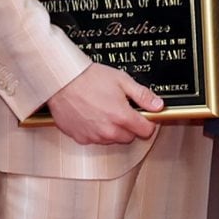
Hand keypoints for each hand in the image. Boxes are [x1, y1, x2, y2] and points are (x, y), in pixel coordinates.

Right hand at [45, 63, 160, 145]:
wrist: (61, 81)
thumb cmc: (87, 78)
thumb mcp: (121, 80)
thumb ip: (142, 95)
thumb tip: (157, 105)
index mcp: (122, 117)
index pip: (146, 131)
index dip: (147, 122)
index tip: (143, 117)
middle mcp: (109, 130)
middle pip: (129, 137)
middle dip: (129, 126)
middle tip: (120, 109)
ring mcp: (94, 136)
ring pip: (112, 139)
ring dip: (112, 129)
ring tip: (103, 110)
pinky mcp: (81, 138)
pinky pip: (95, 139)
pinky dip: (96, 131)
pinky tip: (91, 116)